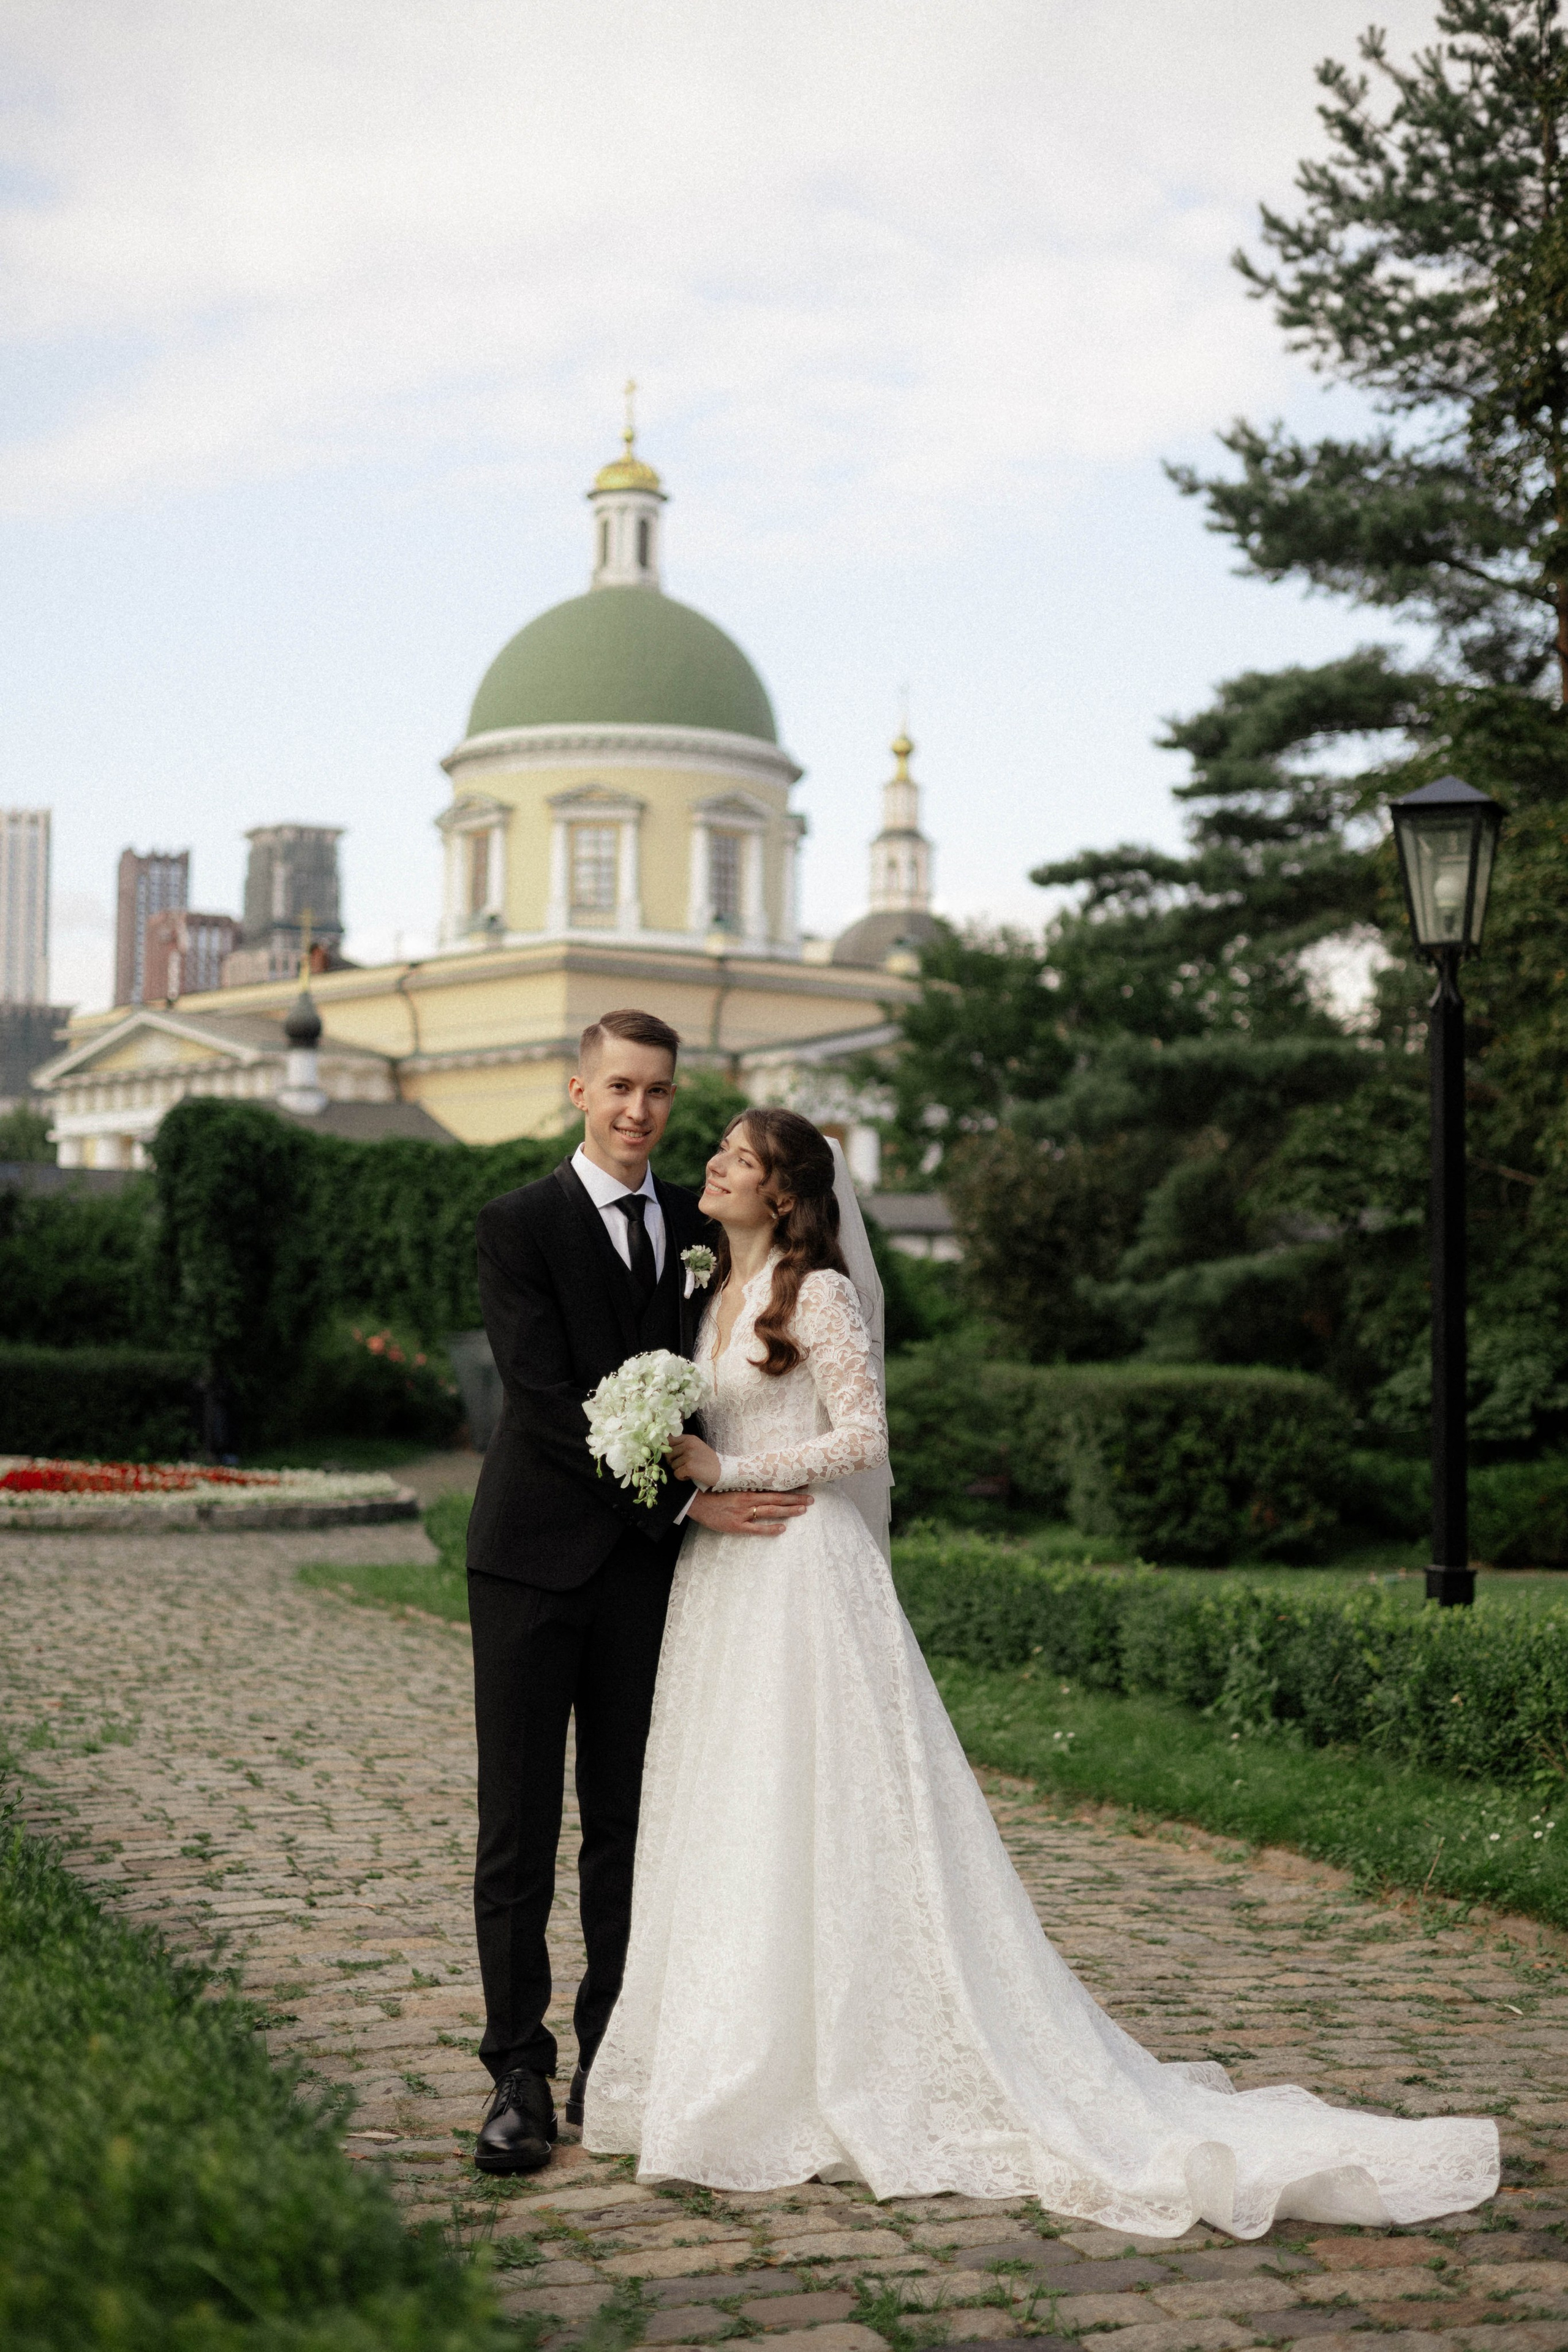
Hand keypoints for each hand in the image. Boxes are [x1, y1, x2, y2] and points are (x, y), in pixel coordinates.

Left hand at [667, 1431, 721, 1486]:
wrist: (723, 1471)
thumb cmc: (708, 1461)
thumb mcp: (696, 1447)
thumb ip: (683, 1445)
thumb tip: (663, 1447)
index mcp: (689, 1439)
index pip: (668, 1440)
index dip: (666, 1449)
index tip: (671, 1455)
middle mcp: (688, 1445)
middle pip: (668, 1454)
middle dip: (673, 1462)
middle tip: (684, 1465)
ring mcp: (689, 1455)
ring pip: (672, 1465)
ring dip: (679, 1470)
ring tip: (691, 1470)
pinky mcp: (689, 1467)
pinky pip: (676, 1474)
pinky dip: (682, 1477)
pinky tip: (691, 1475)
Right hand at [686, 1490, 813, 1537]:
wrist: (694, 1501)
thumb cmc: (711, 1492)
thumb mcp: (730, 1484)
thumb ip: (745, 1485)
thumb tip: (760, 1482)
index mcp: (747, 1489)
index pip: (773, 1488)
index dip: (789, 1488)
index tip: (803, 1485)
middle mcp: (748, 1500)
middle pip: (777, 1499)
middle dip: (795, 1499)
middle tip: (811, 1499)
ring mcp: (744, 1513)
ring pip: (771, 1511)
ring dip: (788, 1510)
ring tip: (803, 1510)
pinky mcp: (737, 1526)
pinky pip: (757, 1528)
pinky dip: (771, 1528)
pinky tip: (783, 1528)